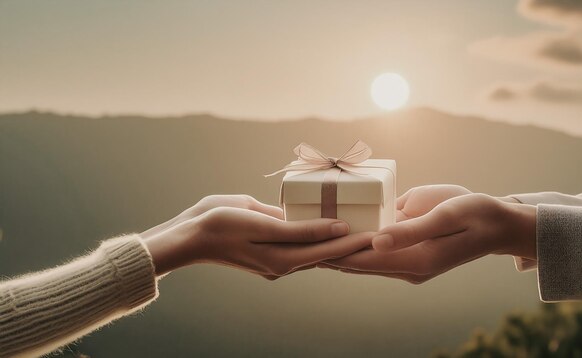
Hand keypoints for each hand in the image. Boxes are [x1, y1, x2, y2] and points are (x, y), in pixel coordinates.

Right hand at [141, 195, 371, 278]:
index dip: (356, 241)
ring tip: (360, 224)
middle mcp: (283, 264)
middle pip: (326, 252)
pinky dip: (316, 235)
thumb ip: (300, 227)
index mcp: (283, 259)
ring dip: (336, 239)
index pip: (329, 250)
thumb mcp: (260, 222)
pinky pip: (299, 244)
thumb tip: (336, 226)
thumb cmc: (219, 225)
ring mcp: (275, 260)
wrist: (188, 236)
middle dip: (352, 242)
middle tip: (378, 228)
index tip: (379, 233)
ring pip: (314, 249)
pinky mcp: (268, 252)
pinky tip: (326, 223)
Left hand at [320, 189, 535, 283]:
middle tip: (292, 242)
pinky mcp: (406, 246)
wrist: (496, 222)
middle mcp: (404, 264)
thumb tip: (375, 241)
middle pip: (355, 262)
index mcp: (413, 261)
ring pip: (361, 256)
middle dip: (326, 252)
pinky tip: (332, 227)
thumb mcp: (444, 217)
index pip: (362, 261)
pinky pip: (374, 245)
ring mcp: (404, 257)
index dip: (331, 254)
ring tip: (303, 236)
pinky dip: (352, 238)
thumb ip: (410, 230)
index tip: (303, 248)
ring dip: (335, 247)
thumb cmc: (474, 215)